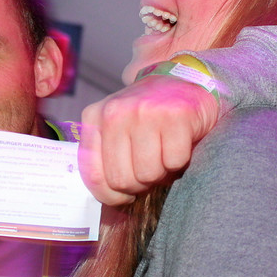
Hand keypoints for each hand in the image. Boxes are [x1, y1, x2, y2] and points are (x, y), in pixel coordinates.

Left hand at [79, 74, 219, 205]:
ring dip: (161, 173)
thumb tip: (109, 197)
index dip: (111, 195)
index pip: (94, 175)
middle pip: (122, 180)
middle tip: (149, 168)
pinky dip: (180, 161)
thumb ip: (104, 156)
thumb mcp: (115, 128)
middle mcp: (116, 112)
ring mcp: (146, 111)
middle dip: (140, 184)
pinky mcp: (177, 115)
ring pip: (149, 174)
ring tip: (164, 153)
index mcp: (95, 117)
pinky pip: (174, 162)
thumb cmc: (147, 114)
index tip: (124, 195)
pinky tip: (179, 143)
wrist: (182, 79)